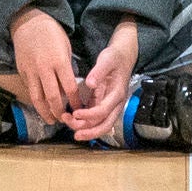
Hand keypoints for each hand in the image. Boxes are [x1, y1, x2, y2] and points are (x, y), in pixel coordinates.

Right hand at [7, 7, 83, 126]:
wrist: (28, 23)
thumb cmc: (52, 33)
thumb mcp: (65, 47)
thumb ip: (67, 67)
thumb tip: (70, 87)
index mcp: (59, 61)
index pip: (69, 87)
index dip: (75, 101)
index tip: (80, 109)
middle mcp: (44, 69)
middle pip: (53, 97)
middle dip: (60, 111)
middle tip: (65, 120)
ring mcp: (31, 72)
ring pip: (37, 98)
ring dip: (45, 112)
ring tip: (51, 120)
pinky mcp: (22, 72)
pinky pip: (30, 91)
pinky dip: (36, 101)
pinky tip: (42, 107)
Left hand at [67, 20, 140, 142]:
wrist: (123, 57)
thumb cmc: (115, 58)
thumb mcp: (107, 59)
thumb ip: (99, 71)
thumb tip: (90, 83)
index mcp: (117, 94)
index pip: (103, 111)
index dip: (89, 115)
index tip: (75, 114)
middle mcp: (116, 104)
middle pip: (105, 125)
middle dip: (89, 132)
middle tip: (74, 133)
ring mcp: (110, 106)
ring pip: (100, 124)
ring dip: (85, 129)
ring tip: (68, 124)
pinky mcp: (104, 105)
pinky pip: (96, 119)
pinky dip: (85, 123)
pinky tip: (72, 121)